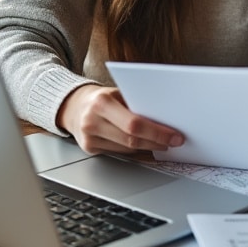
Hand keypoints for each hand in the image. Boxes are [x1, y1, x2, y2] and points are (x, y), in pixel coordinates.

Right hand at [58, 84, 183, 154]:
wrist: (72, 105)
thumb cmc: (100, 98)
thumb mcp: (116, 93)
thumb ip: (135, 104)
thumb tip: (165, 118)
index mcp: (101, 103)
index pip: (134, 123)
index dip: (157, 132)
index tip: (175, 136)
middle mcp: (92, 121)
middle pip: (132, 140)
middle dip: (157, 142)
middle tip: (174, 141)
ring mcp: (89, 138)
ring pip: (127, 149)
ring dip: (148, 147)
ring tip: (162, 143)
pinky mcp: (89, 149)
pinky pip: (119, 153)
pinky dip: (135, 151)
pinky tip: (146, 146)